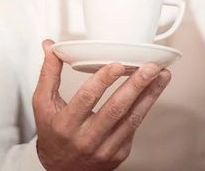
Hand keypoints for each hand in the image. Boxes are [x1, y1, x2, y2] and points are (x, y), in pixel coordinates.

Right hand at [32, 40, 170, 170]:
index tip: (117, 64)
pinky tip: (153, 91)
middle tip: (150, 68)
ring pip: (132, 118)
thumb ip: (49, 74)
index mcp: (66, 124)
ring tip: (161, 76)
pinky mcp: (119, 153)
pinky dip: (145, 107)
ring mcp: (105, 148)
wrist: (62, 170)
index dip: (103, 81)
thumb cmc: (53, 133)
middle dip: (136, 86)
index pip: (86, 99)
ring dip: (149, 94)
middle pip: (115, 109)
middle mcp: (87, 138)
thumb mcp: (43, 104)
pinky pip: (134, 126)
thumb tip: (49, 46)